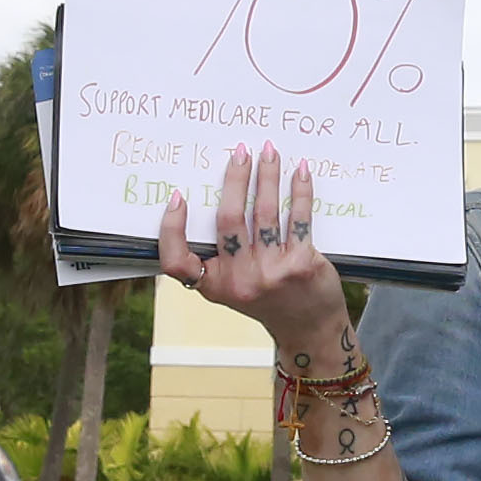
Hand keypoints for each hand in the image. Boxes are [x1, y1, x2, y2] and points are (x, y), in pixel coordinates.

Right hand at [156, 141, 362, 366]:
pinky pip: (297, 218)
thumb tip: (219, 197)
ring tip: (269, 152)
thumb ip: (220, 254)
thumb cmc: (267, 298)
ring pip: (263, 212)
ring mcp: (270, 272)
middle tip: (240, 152)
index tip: (178, 196)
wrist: (308, 328)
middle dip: (234, 179)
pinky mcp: (300, 264)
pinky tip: (300, 172)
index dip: (171, 229)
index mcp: (214, 285)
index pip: (176, 262)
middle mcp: (239, 280)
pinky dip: (299, 191)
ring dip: (267, 175)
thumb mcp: (233, 285)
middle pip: (228, 219)